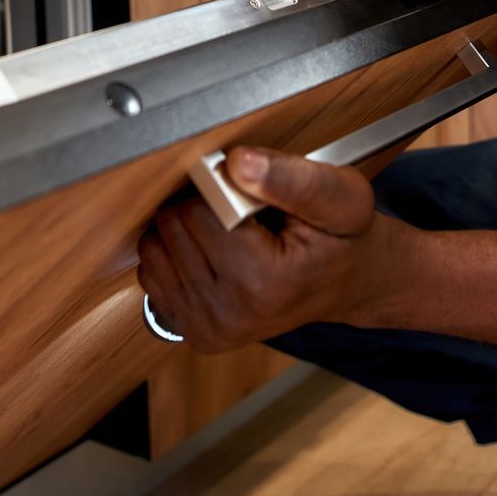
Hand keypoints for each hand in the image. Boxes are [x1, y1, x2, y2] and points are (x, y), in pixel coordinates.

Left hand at [136, 146, 404, 352]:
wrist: (345, 285)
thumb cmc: (342, 239)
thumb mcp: (342, 199)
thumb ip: (293, 177)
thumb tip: (236, 162)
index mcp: (263, 283)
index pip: (198, 209)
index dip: (220, 187)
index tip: (251, 197)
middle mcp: (229, 314)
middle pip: (172, 226)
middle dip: (201, 206)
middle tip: (243, 215)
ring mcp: (208, 329)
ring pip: (155, 247)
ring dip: (185, 230)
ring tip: (229, 233)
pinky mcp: (193, 333)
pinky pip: (151, 273)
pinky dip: (175, 255)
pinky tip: (214, 254)